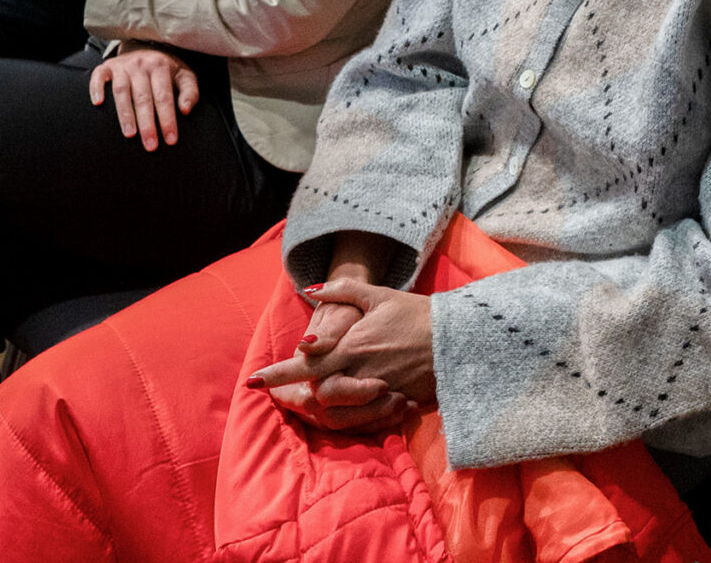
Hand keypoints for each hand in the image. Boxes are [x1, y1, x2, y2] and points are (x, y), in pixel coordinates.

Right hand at [87, 44, 198, 150]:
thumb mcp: (184, 75)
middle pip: (143, 98)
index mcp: (160, 66)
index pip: (164, 97)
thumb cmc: (166, 69)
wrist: (145, 46)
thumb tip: (185, 110)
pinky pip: (99, 76)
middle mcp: (140, 64)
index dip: (167, 120)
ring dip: (125, 114)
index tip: (170, 140)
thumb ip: (190, 92)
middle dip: (147, 124)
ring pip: (121, 91)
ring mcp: (122, 65)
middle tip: (150, 145)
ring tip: (129, 135)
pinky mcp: (107, 66)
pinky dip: (96, 89)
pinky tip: (98, 104)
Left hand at [249, 277, 436, 428]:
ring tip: (307, 405)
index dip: (278, 373)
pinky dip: (348, 419)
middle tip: (280, 394)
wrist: (457, 338)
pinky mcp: (394, 404)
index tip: (254, 380)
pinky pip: (363, 420)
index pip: (305, 363)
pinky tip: (340, 413)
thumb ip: (341, 290)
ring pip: (337, 412)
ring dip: (319, 410)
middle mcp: (361, 371)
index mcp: (353, 344)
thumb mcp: (378, 295)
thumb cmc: (415, 313)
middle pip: (316, 392)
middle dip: (296, 395)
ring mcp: (378, 391)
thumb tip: (308, 290)